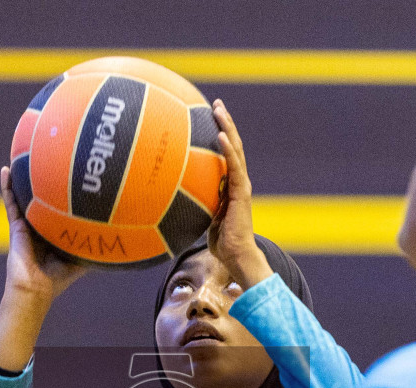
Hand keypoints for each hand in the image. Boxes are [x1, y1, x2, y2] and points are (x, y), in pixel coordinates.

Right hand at [0, 165, 89, 301]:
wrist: (35, 289)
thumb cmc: (57, 279)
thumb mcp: (79, 260)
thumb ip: (92, 247)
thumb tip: (117, 241)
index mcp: (54, 232)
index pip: (59, 208)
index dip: (64, 194)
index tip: (72, 175)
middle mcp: (41, 225)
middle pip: (42, 197)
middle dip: (44, 181)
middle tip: (49, 159)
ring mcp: (27, 224)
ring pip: (24, 196)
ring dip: (22, 178)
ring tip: (23, 156)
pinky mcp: (15, 225)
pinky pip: (10, 201)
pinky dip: (7, 186)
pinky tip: (6, 170)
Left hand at [206, 100, 272, 290]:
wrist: (236, 255)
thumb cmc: (220, 242)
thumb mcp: (204, 217)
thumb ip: (196, 203)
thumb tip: (174, 197)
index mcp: (230, 184)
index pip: (226, 154)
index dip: (220, 134)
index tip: (210, 117)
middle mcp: (238, 180)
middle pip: (233, 145)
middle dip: (225, 123)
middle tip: (216, 104)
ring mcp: (241, 184)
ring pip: (236, 149)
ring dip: (227, 127)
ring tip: (219, 109)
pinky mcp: (241, 191)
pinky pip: (234, 166)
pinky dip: (228, 149)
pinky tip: (220, 134)